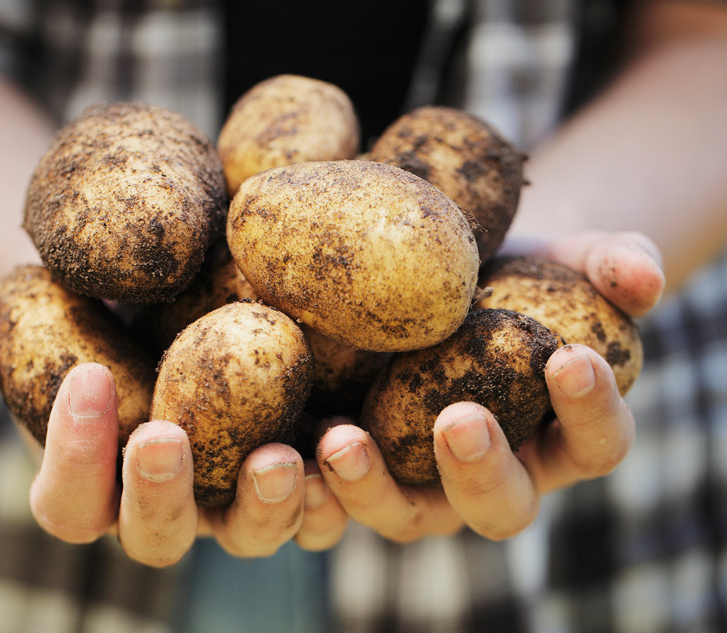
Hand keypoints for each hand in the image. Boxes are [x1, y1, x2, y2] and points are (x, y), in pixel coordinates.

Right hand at [0, 303, 339, 565]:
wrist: (161, 294)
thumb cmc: (83, 309)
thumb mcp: (26, 313)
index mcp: (92, 482)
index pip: (68, 500)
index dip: (69, 453)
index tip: (84, 377)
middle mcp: (163, 505)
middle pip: (157, 537)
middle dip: (159, 494)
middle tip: (164, 435)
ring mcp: (232, 497)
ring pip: (248, 537)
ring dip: (264, 508)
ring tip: (279, 456)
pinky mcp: (296, 473)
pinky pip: (319, 507)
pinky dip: (334, 488)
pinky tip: (343, 439)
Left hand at [313, 230, 664, 541]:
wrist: (449, 275)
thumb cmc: (523, 273)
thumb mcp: (573, 258)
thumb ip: (618, 263)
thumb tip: (640, 275)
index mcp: (559, 436)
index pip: (595, 443)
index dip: (590, 409)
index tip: (571, 355)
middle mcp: (494, 475)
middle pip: (499, 506)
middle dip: (480, 470)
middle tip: (460, 418)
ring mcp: (420, 480)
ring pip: (404, 515)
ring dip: (372, 488)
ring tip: (340, 439)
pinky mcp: (358, 464)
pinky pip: (334, 494)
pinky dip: (313, 479)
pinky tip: (290, 438)